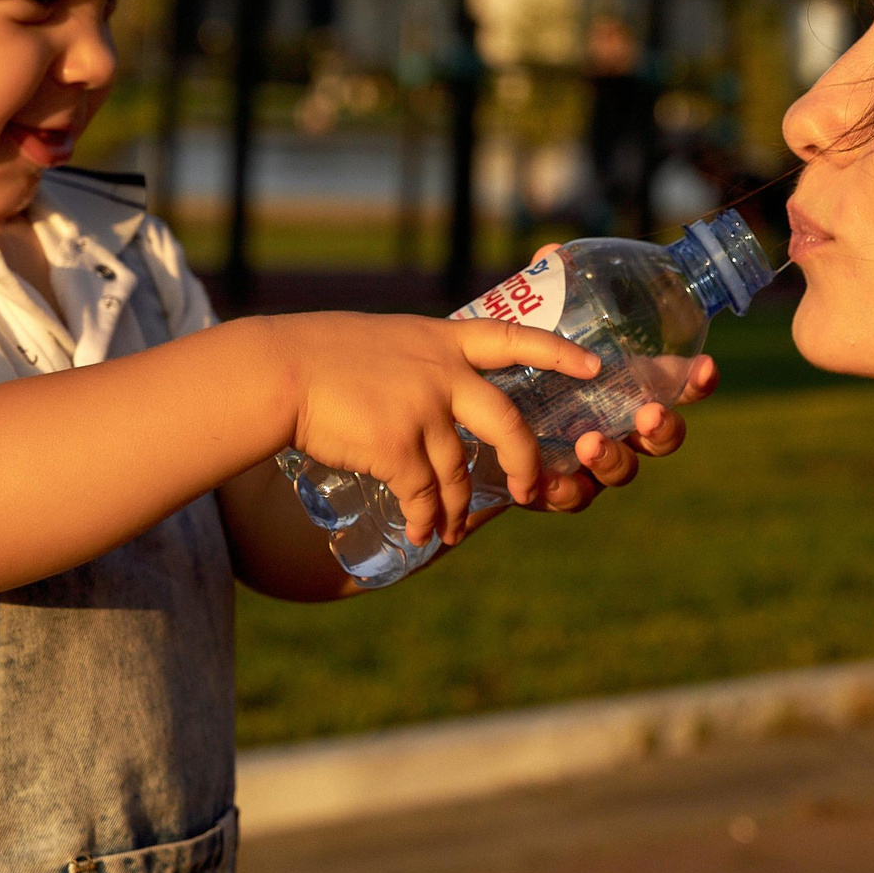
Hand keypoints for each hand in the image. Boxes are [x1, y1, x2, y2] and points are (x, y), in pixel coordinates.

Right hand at [274, 310, 598, 548]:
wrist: (278, 372)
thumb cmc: (320, 353)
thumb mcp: (383, 340)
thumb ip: (420, 363)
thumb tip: (436, 392)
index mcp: (442, 340)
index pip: (515, 338)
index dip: (559, 353)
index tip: (595, 366)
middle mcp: (442, 373)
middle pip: (507, 425)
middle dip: (525, 464)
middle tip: (530, 490)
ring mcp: (422, 410)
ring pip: (458, 472)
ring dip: (456, 508)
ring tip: (448, 530)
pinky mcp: (397, 446)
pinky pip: (424, 496)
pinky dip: (426, 520)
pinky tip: (422, 534)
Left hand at [493, 241, 720, 513]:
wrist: (458, 418)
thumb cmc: (504, 367)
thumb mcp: (521, 328)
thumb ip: (542, 295)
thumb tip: (550, 252)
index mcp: (619, 385)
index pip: (670, 383)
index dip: (695, 379)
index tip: (705, 367)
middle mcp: (614, 425)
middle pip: (661, 436)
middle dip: (664, 427)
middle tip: (648, 414)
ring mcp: (588, 462)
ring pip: (621, 470)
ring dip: (613, 459)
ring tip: (589, 443)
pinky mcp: (552, 489)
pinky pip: (570, 498)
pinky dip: (563, 491)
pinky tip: (548, 485)